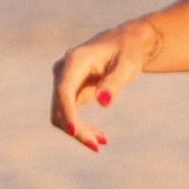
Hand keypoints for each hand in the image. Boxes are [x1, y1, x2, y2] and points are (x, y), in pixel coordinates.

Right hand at [51, 20, 154, 151]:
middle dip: (76, 128)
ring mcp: (63, 82)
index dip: (67, 111)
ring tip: (102, 142)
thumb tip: (104, 103)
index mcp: (75, 60)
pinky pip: (70, 115)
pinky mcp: (69, 92)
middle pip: (60, 106)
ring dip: (78, 131)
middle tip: (98, 145)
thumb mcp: (128, 64)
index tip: (74, 130)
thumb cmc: (129, 50)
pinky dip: (82, 127)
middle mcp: (63, 71)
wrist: (125, 43)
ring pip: (61, 114)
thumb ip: (115, 82)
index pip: (64, 90)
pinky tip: (100, 137)